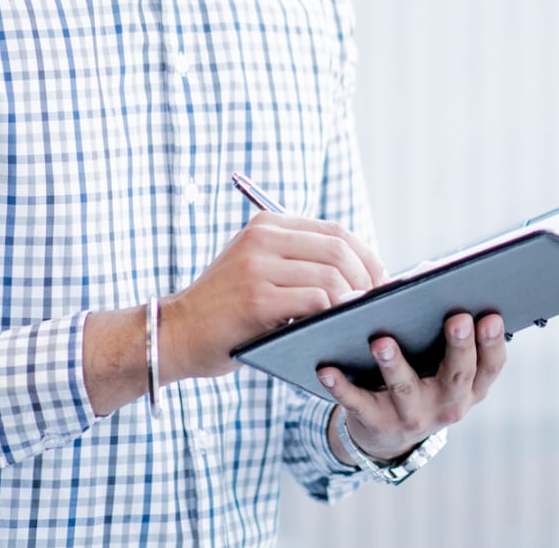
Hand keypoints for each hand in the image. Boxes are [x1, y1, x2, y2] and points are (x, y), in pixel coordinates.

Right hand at [161, 213, 388, 380]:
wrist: (176, 333)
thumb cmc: (228, 310)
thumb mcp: (260, 270)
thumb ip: (299, 263)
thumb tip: (363, 276)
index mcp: (268, 224)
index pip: (335, 232)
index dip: (367, 257)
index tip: (381, 282)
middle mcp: (263, 237)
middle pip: (338, 248)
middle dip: (367, 278)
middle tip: (376, 303)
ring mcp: (258, 266)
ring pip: (331, 274)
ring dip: (353, 298)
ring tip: (358, 317)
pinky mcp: (256, 298)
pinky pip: (314, 300)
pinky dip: (333, 313)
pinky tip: (336, 326)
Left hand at [320, 311, 507, 461]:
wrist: (388, 433)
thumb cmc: (422, 375)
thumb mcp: (440, 357)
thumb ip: (439, 319)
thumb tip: (428, 271)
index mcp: (471, 385)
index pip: (490, 365)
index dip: (493, 343)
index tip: (491, 316)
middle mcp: (449, 404)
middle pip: (457, 375)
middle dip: (459, 346)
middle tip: (457, 318)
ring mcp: (413, 416)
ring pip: (405, 389)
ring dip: (394, 364)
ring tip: (381, 341)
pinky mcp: (377, 422)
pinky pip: (358, 403)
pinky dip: (342, 387)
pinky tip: (327, 370)